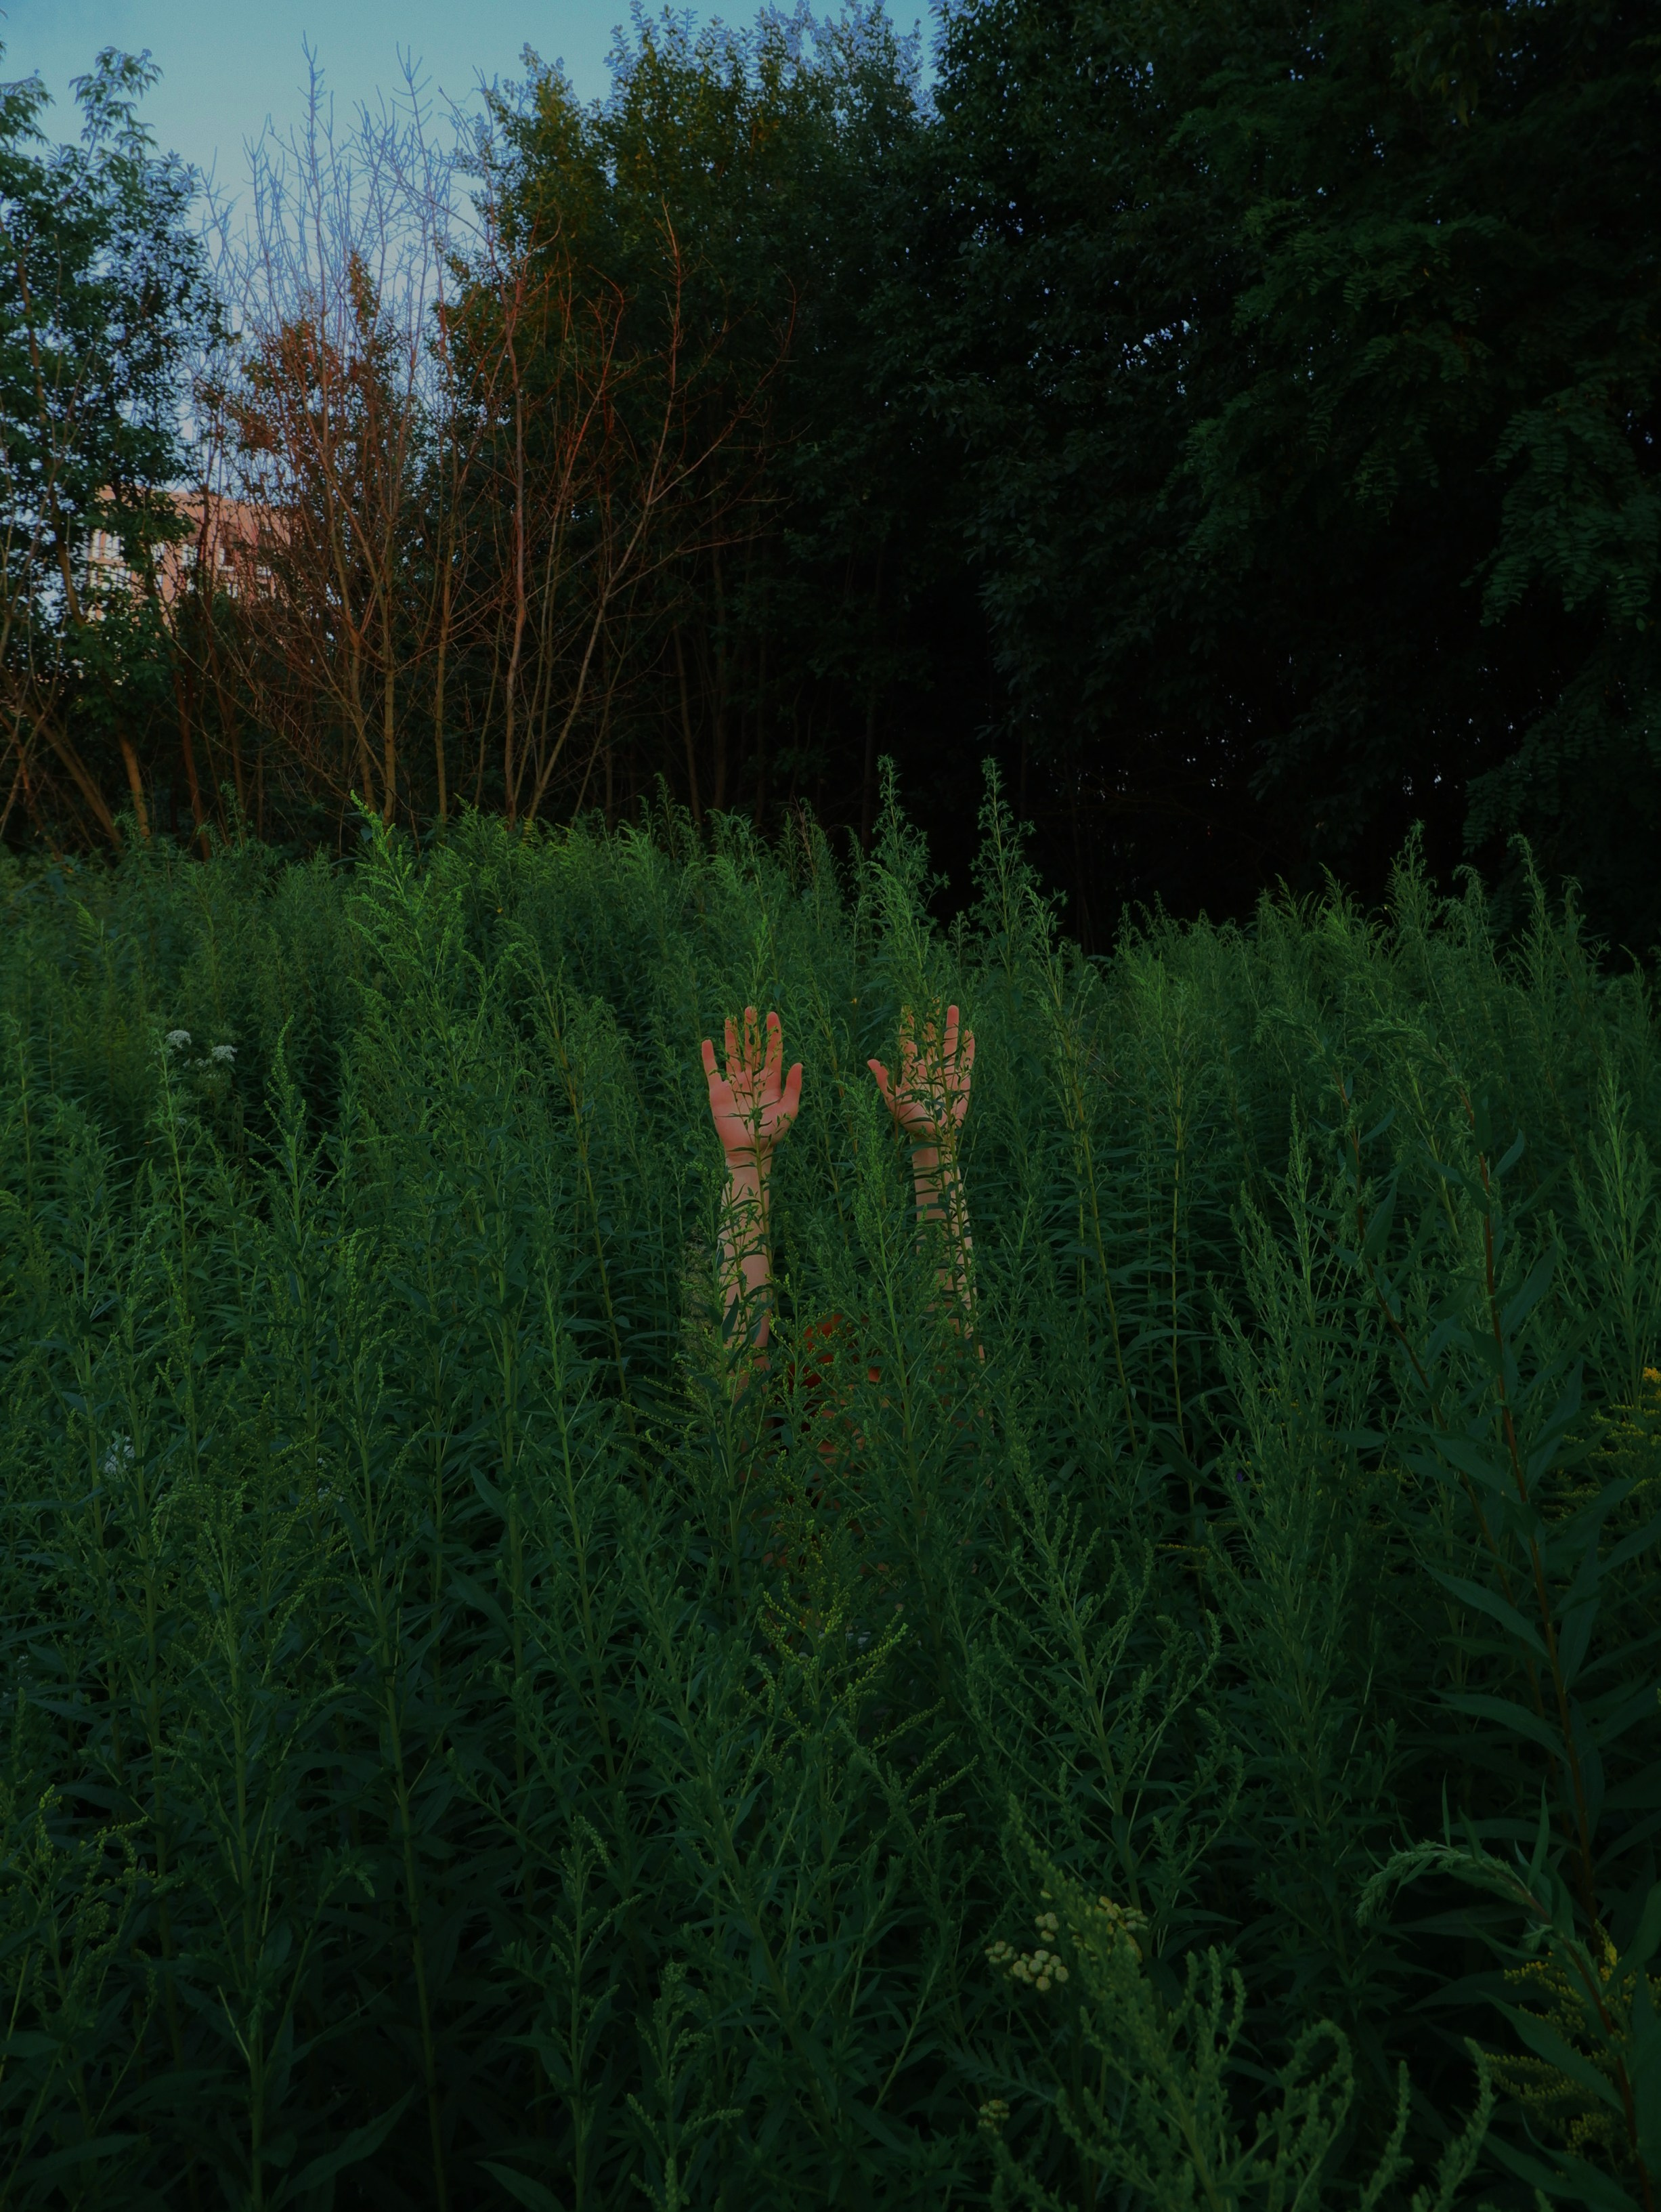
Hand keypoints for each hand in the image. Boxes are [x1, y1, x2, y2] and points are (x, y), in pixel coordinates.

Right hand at [701, 1007, 802, 1164]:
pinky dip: (708, 1057)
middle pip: (751, 1048)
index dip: (772, 1034)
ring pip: (732, 1054)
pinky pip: (712, 1070)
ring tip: (731, 1018)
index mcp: (769, 1080)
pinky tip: (707, 1042)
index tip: (772, 1016)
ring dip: (732, 1036)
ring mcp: (734, 1083)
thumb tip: (799, 1063)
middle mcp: (751, 1078)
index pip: (771, 1051)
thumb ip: (794, 1087)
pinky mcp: (717, 1091)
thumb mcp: (789, 1110)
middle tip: (751, 1009)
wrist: (749, 1151)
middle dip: (752, 1029)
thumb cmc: (772, 1133)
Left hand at [868, 1003, 974, 1148]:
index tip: (907, 1007)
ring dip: (951, 1026)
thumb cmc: (911, 1121)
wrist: (934, 1136)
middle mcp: (929, 1066)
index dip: (908, 1026)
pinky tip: (969, 1032)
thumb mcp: (894, 1101)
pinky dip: (969, 1046)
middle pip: (930, 1037)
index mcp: (913, 1069)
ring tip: (952, 1006)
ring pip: (949, 1043)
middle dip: (930, 1019)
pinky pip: (967, 1058)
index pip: (909, 1042)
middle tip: (931, 998)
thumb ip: (884, 1081)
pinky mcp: (963, 1078)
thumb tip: (871, 1060)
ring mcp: (947, 1071)